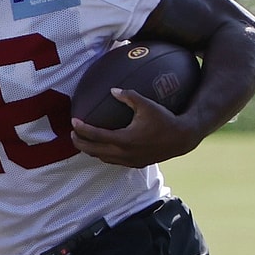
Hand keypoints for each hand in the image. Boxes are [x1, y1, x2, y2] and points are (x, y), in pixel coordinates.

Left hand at [71, 88, 199, 167]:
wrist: (182, 138)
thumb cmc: (164, 119)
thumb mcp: (147, 104)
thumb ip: (128, 95)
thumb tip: (112, 90)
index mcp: (124, 139)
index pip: (96, 135)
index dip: (82, 129)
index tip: (73, 121)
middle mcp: (125, 153)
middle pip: (94, 150)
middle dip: (80, 143)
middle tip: (72, 134)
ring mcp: (130, 160)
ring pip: (103, 158)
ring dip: (91, 150)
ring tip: (83, 140)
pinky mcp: (135, 164)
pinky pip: (113, 161)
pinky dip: (103, 154)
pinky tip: (101, 147)